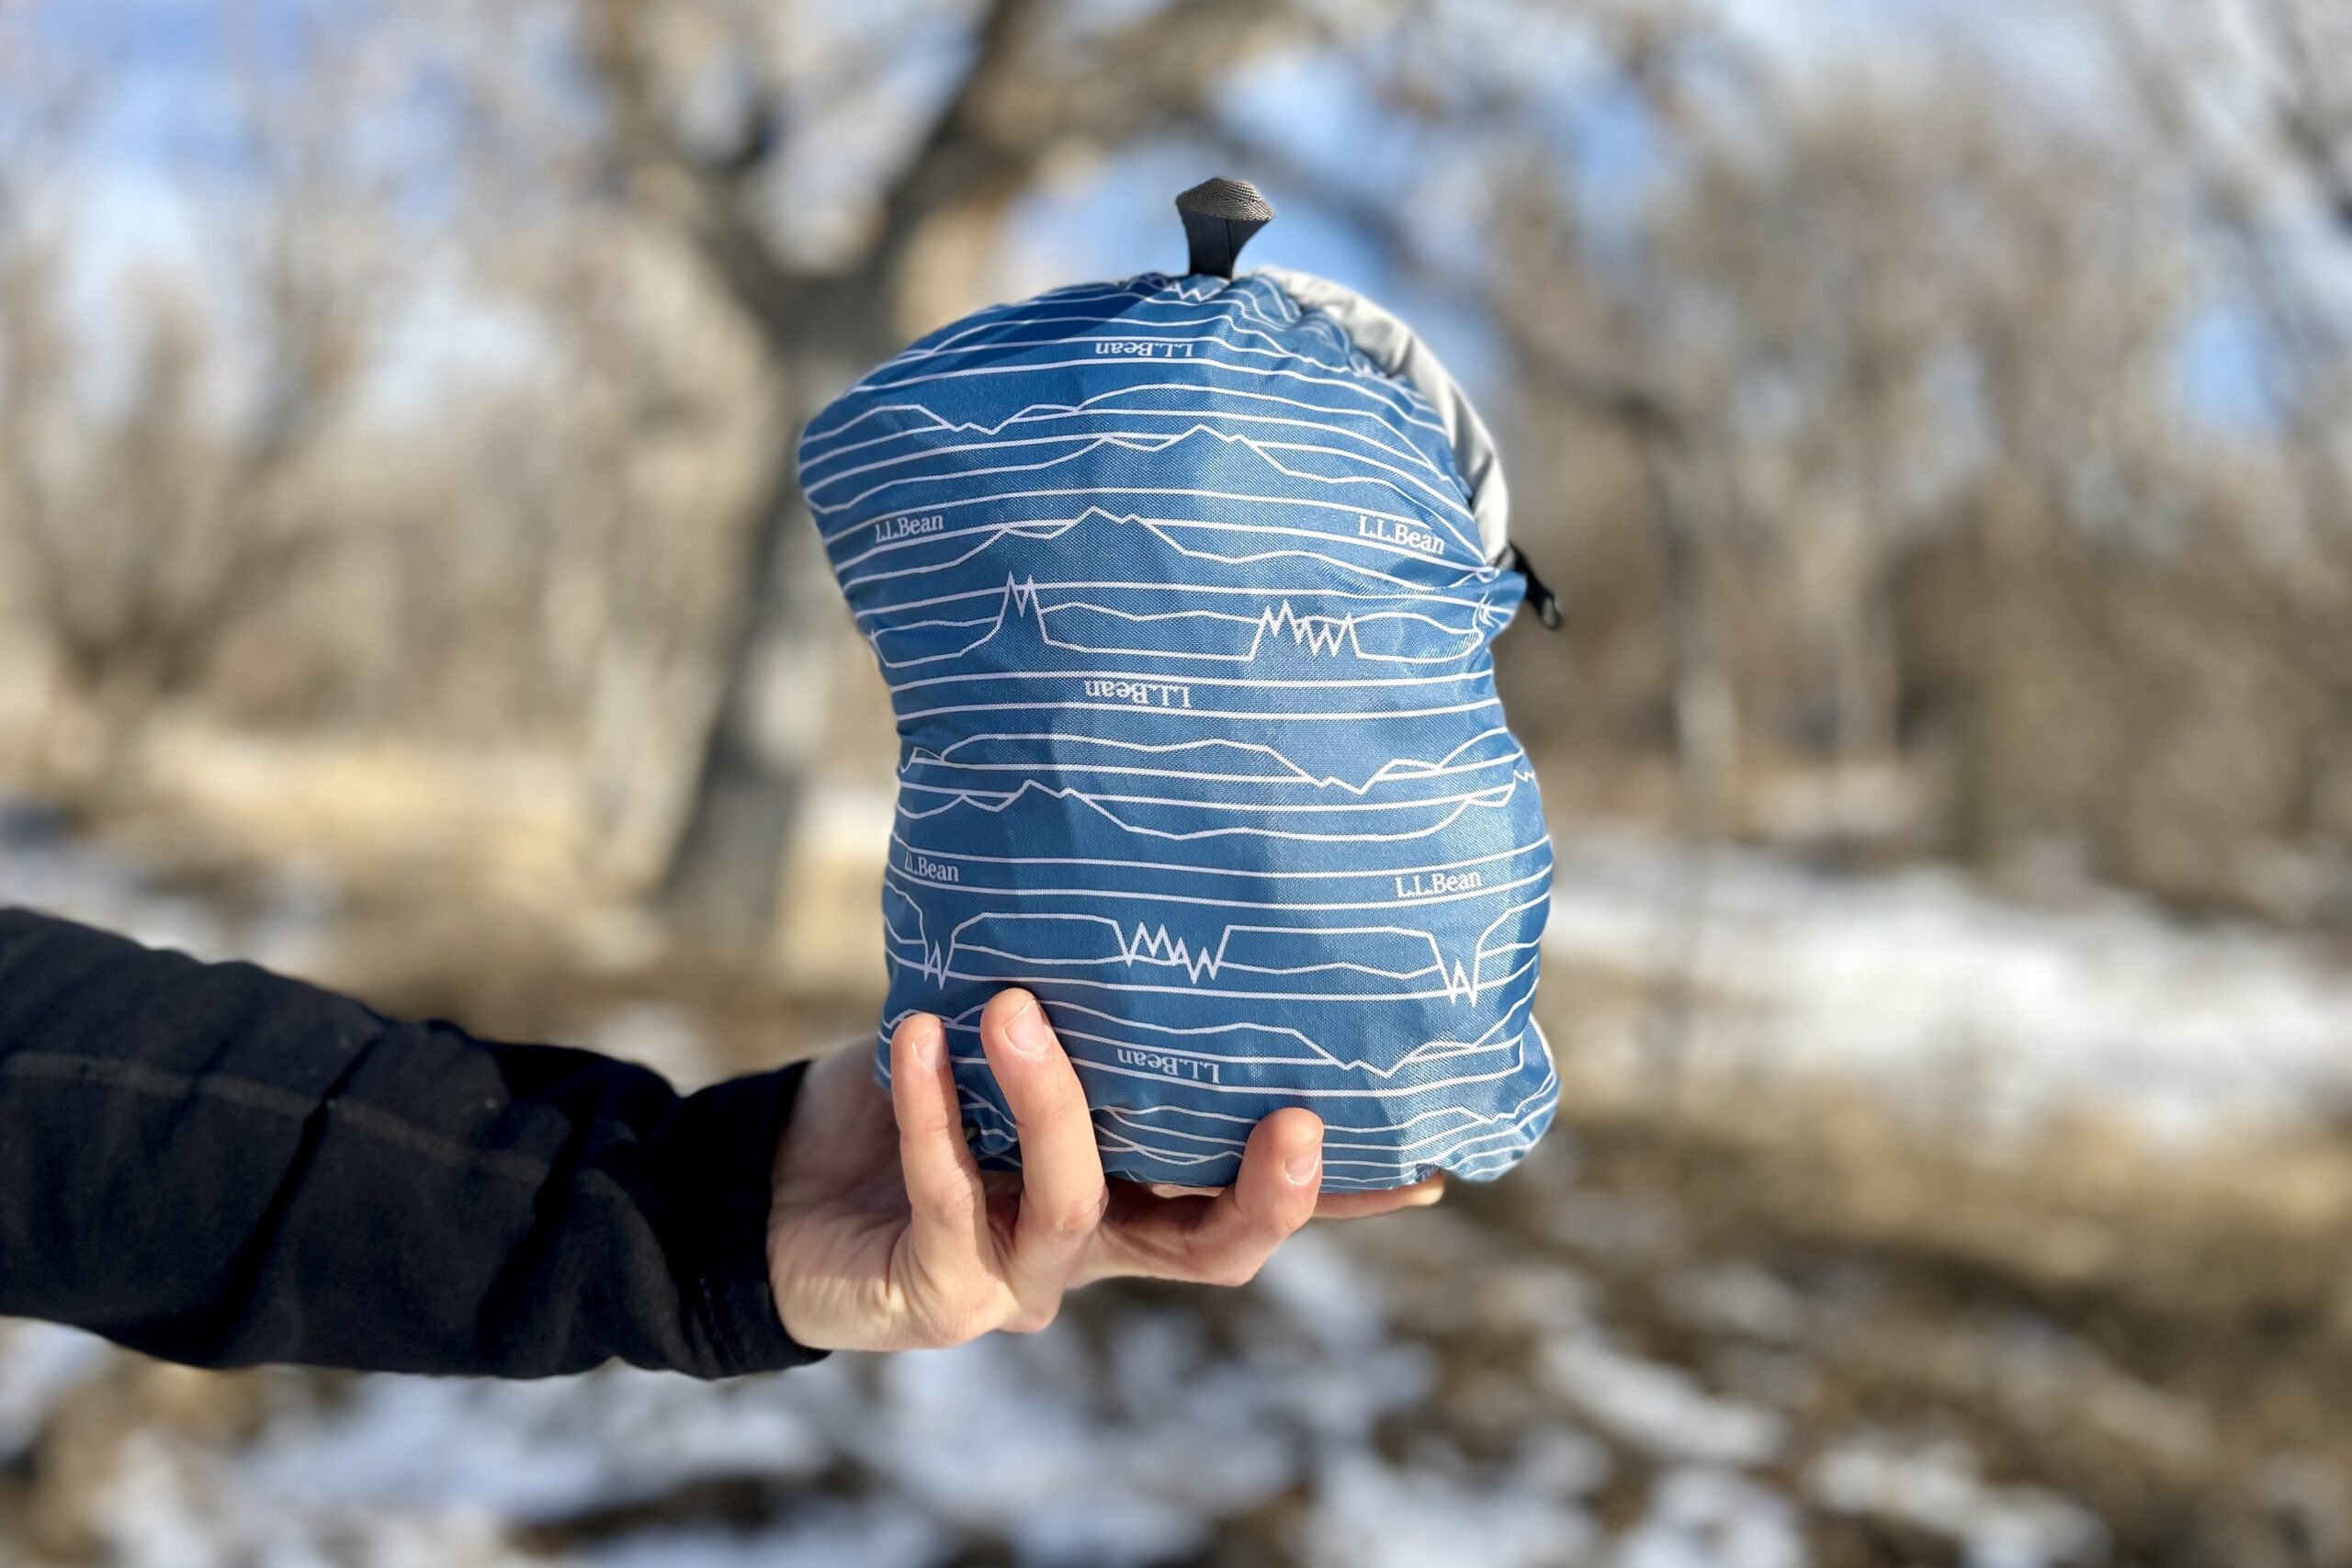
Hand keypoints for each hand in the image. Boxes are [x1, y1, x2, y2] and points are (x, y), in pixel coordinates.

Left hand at [766, 988, 1443, 1351]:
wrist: (771, 1188)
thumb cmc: (906, 1096)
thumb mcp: (998, 1045)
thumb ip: (1069, 1008)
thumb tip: (1142, 877)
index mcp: (1133, 1192)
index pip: (1249, 1199)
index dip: (1339, 1197)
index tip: (1427, 1166)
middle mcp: (1096, 1248)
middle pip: (1213, 1248)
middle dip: (1269, 1194)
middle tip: (1300, 1115)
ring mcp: (1024, 1279)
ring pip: (1079, 1200)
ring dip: (1054, 1096)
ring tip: (1017, 1006)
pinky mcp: (941, 1293)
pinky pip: (951, 1194)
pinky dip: (932, 1109)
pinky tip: (916, 1034)